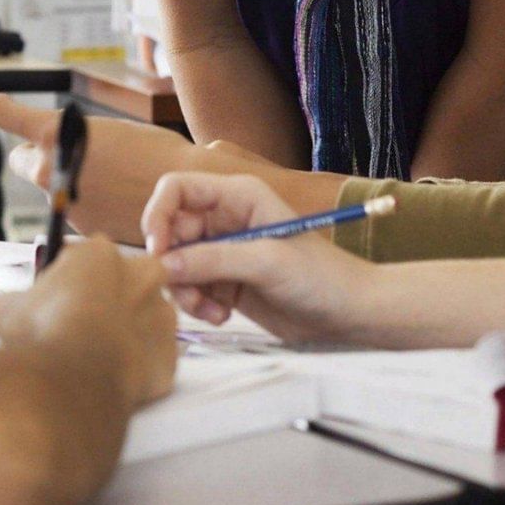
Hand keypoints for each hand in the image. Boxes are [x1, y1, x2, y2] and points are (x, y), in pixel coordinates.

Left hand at [0, 90, 194, 245]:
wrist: (183, 190)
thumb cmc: (153, 152)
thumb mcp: (109, 130)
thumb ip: (74, 138)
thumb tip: (58, 151)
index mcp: (55, 133)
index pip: (6, 115)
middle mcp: (47, 168)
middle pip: (24, 160)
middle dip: (38, 155)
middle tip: (69, 151)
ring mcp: (59, 200)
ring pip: (51, 185)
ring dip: (68, 179)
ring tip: (113, 176)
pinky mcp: (74, 225)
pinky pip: (70, 208)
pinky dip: (86, 202)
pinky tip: (117, 196)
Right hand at [0, 236, 179, 407]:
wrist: (70, 378)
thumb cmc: (39, 332)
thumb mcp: (4, 307)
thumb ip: (8, 300)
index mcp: (104, 253)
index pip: (88, 257)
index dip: (69, 279)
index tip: (57, 299)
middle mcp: (145, 276)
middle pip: (127, 282)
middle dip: (107, 300)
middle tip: (79, 327)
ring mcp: (164, 316)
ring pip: (147, 320)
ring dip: (126, 333)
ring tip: (95, 358)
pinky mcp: (171, 356)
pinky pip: (154, 360)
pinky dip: (137, 369)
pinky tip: (111, 379)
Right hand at [143, 172, 373, 344]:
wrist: (348, 312)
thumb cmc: (320, 276)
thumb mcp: (267, 262)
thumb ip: (214, 260)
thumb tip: (163, 264)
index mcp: (238, 196)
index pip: (177, 189)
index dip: (158, 215)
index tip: (156, 252)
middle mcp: (226, 219)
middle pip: (170, 231)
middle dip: (170, 264)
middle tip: (186, 292)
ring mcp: (224, 251)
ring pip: (176, 264)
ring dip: (185, 290)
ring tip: (211, 311)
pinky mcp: (225, 282)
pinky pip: (190, 288)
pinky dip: (197, 305)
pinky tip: (222, 315)